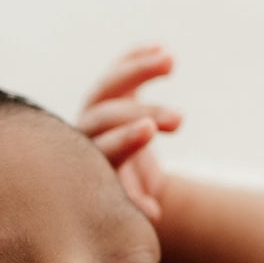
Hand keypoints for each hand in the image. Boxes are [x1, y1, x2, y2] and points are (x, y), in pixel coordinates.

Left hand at [77, 43, 183, 222]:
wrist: (122, 181)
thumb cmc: (130, 197)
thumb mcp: (133, 204)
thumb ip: (138, 204)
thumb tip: (153, 214)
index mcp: (88, 164)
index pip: (103, 148)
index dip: (124, 138)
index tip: (150, 129)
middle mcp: (85, 133)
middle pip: (106, 116)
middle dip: (142, 112)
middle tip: (178, 118)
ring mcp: (95, 108)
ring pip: (109, 84)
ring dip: (139, 69)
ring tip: (170, 60)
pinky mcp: (109, 92)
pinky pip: (119, 69)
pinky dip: (137, 56)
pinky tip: (161, 47)